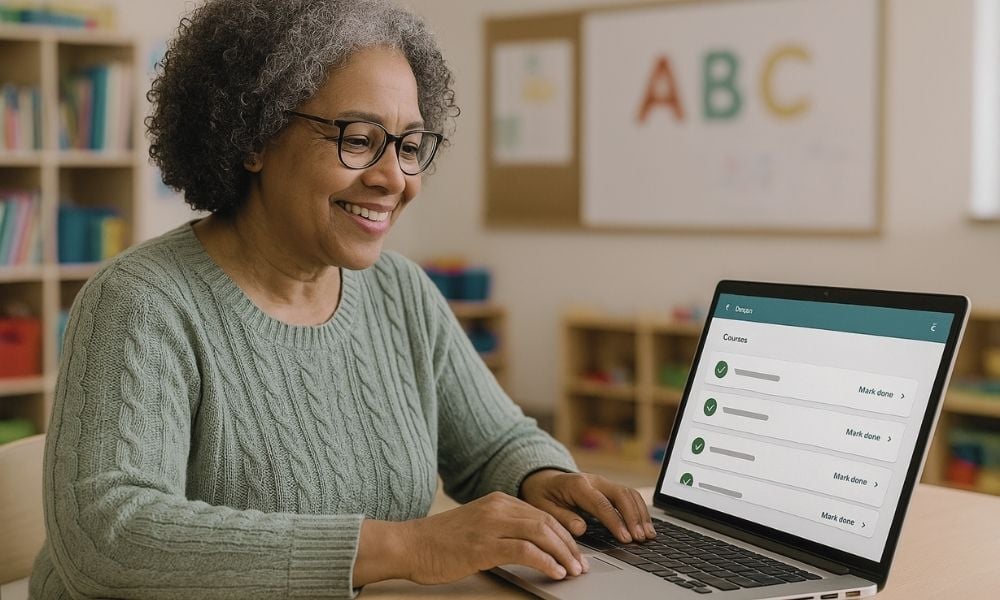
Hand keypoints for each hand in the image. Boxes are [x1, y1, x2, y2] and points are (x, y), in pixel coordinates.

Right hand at [398, 491, 589, 583]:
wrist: (409, 545)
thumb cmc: (440, 542)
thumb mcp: (477, 525)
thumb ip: (503, 528)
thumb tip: (532, 545)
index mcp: (498, 501)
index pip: (542, 515)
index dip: (564, 535)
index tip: (575, 553)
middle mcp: (498, 508)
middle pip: (547, 522)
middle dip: (569, 545)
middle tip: (581, 564)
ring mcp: (490, 525)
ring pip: (541, 532)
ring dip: (563, 554)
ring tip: (573, 571)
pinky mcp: (483, 545)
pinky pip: (524, 550)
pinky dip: (545, 562)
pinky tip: (554, 572)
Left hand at [519, 470, 654, 542]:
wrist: (543, 480)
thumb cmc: (543, 496)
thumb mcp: (543, 507)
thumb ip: (562, 518)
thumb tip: (581, 528)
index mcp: (577, 485)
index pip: (602, 504)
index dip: (616, 521)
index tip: (626, 538)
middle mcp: (594, 480)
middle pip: (621, 495)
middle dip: (633, 517)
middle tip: (640, 538)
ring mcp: (603, 483)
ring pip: (629, 494)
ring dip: (640, 514)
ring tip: (648, 535)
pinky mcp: (609, 488)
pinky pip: (629, 496)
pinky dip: (640, 510)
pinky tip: (645, 526)